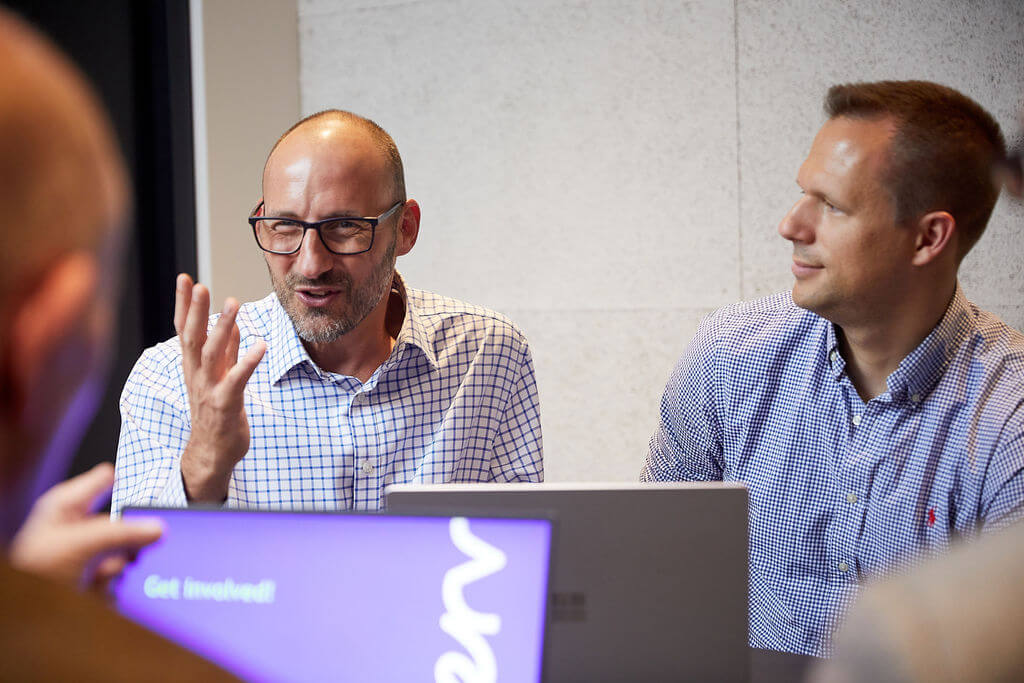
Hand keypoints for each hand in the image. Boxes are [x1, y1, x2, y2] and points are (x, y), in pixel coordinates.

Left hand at [8, 463, 161, 591]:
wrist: (23, 612)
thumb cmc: (33, 570)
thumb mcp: (83, 543)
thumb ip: (122, 533)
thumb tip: (157, 527)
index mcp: (66, 506)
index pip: (103, 481)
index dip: (129, 481)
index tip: (156, 487)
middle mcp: (73, 527)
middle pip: (117, 521)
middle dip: (129, 536)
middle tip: (144, 541)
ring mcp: (79, 554)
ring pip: (118, 549)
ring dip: (120, 562)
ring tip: (107, 572)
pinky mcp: (84, 579)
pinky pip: (112, 573)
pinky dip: (113, 580)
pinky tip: (101, 585)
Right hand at [175, 274, 265, 502]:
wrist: (211, 454)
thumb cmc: (216, 413)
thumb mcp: (218, 376)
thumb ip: (225, 351)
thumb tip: (230, 324)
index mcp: (193, 367)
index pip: (184, 330)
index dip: (183, 304)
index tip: (185, 278)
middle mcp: (196, 375)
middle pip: (192, 338)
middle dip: (194, 310)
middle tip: (198, 284)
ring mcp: (208, 390)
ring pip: (212, 354)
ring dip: (222, 327)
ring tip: (233, 303)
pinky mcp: (224, 405)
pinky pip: (236, 380)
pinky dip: (247, 361)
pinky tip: (260, 345)